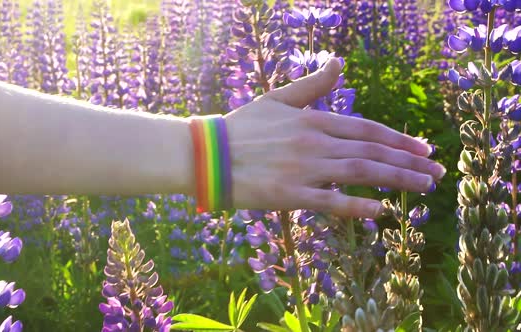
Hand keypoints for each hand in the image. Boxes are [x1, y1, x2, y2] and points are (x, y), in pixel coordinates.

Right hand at [224, 58, 444, 217]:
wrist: (208, 155)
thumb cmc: (241, 127)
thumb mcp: (277, 99)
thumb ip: (312, 85)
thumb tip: (339, 62)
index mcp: (313, 120)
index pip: (367, 130)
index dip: (399, 140)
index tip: (424, 149)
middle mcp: (314, 143)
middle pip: (372, 152)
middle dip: (409, 162)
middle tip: (437, 172)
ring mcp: (304, 170)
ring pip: (360, 174)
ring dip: (396, 180)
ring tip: (424, 188)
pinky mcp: (290, 195)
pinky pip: (331, 202)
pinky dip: (358, 206)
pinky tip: (382, 211)